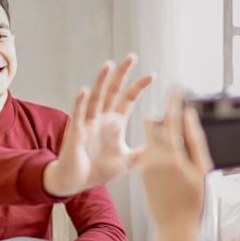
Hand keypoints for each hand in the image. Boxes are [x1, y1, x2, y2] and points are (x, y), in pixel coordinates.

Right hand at [43, 54, 153, 196]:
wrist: (75, 182)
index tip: (152, 75)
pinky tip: (85, 90)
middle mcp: (101, 119)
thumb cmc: (97, 169)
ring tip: (108, 65)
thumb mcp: (126, 161)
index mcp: (114, 123)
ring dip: (101, 81)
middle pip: (113, 91)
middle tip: (131, 57)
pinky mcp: (76, 133)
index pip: (128, 99)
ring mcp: (88, 124)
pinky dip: (81, 103)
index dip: (139, 87)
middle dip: (122, 75)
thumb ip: (143, 153)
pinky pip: (78, 115)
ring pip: (96, 98)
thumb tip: (164, 149)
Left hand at [140, 91, 212, 240]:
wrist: (175, 228)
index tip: (176, 88)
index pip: (172, 119)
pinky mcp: (141, 173)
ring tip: (177, 133)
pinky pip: (149, 151)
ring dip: (162, 130)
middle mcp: (155, 158)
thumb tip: (189, 117)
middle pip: (157, 125)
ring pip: (152, 137)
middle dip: (166, 114)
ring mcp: (146, 166)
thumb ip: (195, 140)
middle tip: (177, 108)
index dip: (174, 101)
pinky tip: (172, 154)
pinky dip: (159, 145)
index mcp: (172, 156)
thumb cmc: (193, 202)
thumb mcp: (201, 170)